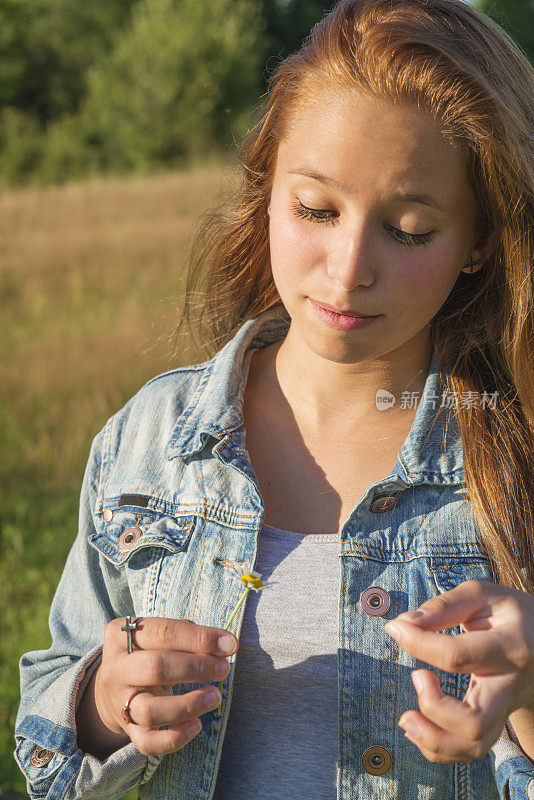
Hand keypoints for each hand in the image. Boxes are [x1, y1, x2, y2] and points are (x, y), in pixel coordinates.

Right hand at [95, 617, 238, 755]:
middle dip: (195, 668)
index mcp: (121, 635)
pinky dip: (174, 738)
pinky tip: (196, 726)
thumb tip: (224, 646)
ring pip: (150, 710)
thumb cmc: (147, 652)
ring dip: (188, 705)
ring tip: (215, 697)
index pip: (163, 633)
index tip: (230, 644)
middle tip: (223, 669)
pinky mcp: (126, 728)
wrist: (112, 686)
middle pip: (155, 667)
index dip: (199, 638)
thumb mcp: (159, 636)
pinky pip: (148, 742)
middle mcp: (115, 668)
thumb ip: (189, 636)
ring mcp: (118, 701)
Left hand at [384, 580, 533, 762]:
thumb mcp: (483, 595)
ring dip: (433, 740)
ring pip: (474, 745)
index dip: (418, 643)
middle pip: (474, 721)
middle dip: (433, 707)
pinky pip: (471, 750)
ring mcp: (506, 709)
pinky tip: (418, 727)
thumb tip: (405, 624)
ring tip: (406, 718)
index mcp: (511, 646)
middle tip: (416, 675)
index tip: (396, 628)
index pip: (458, 656)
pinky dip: (439, 749)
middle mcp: (512, 685)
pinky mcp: (497, 721)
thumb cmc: (510, 613)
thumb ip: (443, 606)